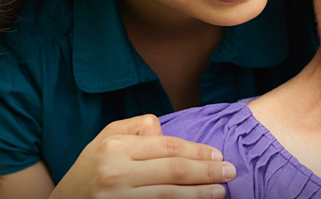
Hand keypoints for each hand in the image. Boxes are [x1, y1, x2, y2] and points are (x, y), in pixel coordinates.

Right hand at [50, 114, 231, 198]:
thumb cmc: (91, 168)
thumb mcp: (106, 138)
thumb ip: (136, 128)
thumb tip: (163, 129)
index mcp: (116, 148)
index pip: (167, 147)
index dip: (197, 152)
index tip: (218, 155)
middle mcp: (117, 173)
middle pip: (174, 172)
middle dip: (207, 172)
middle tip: (230, 172)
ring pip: (170, 195)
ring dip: (200, 194)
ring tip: (221, 192)